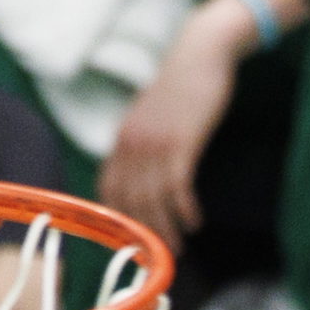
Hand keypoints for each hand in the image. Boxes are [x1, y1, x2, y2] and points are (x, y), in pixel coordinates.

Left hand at [100, 0, 248, 244]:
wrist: (200, 53)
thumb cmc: (182, 84)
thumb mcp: (153, 114)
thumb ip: (142, 141)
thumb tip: (142, 170)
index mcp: (122, 137)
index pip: (109, 186)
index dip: (117, 216)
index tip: (131, 238)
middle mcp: (132, 142)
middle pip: (130, 200)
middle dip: (144, 233)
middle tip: (158, 256)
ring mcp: (154, 143)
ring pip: (153, 199)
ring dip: (165, 229)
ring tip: (178, 248)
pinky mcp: (180, 142)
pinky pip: (177, 187)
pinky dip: (184, 209)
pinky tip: (194, 222)